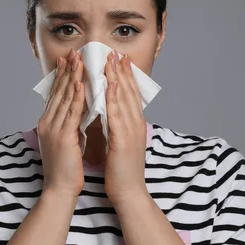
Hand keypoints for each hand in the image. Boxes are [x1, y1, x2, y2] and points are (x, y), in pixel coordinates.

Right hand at [37, 49, 85, 198]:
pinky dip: (76, 96)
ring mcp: (53, 129)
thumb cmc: (65, 169)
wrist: (59, 190)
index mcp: (48, 123)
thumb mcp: (65, 142)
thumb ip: (68, 125)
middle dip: (67, 70)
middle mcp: (47, 123)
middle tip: (74, 52)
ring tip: (79, 60)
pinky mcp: (62, 136)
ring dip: (72, 76)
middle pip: (58, 91)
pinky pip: (71, 112)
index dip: (62, 76)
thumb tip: (77, 112)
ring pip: (64, 97)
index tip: (68, 60)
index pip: (55, 94)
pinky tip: (81, 83)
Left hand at [103, 51, 148, 204]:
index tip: (118, 60)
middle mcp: (135, 124)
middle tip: (115, 52)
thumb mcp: (120, 143)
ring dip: (117, 78)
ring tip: (111, 60)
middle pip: (129, 92)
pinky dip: (114, 97)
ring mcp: (131, 130)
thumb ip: (116, 126)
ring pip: (124, 98)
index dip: (124, 76)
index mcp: (134, 124)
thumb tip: (108, 113)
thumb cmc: (122, 170)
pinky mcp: (123, 139)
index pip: (129, 95)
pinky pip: (117, 114)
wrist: (129, 193)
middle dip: (121, 71)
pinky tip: (110, 84)